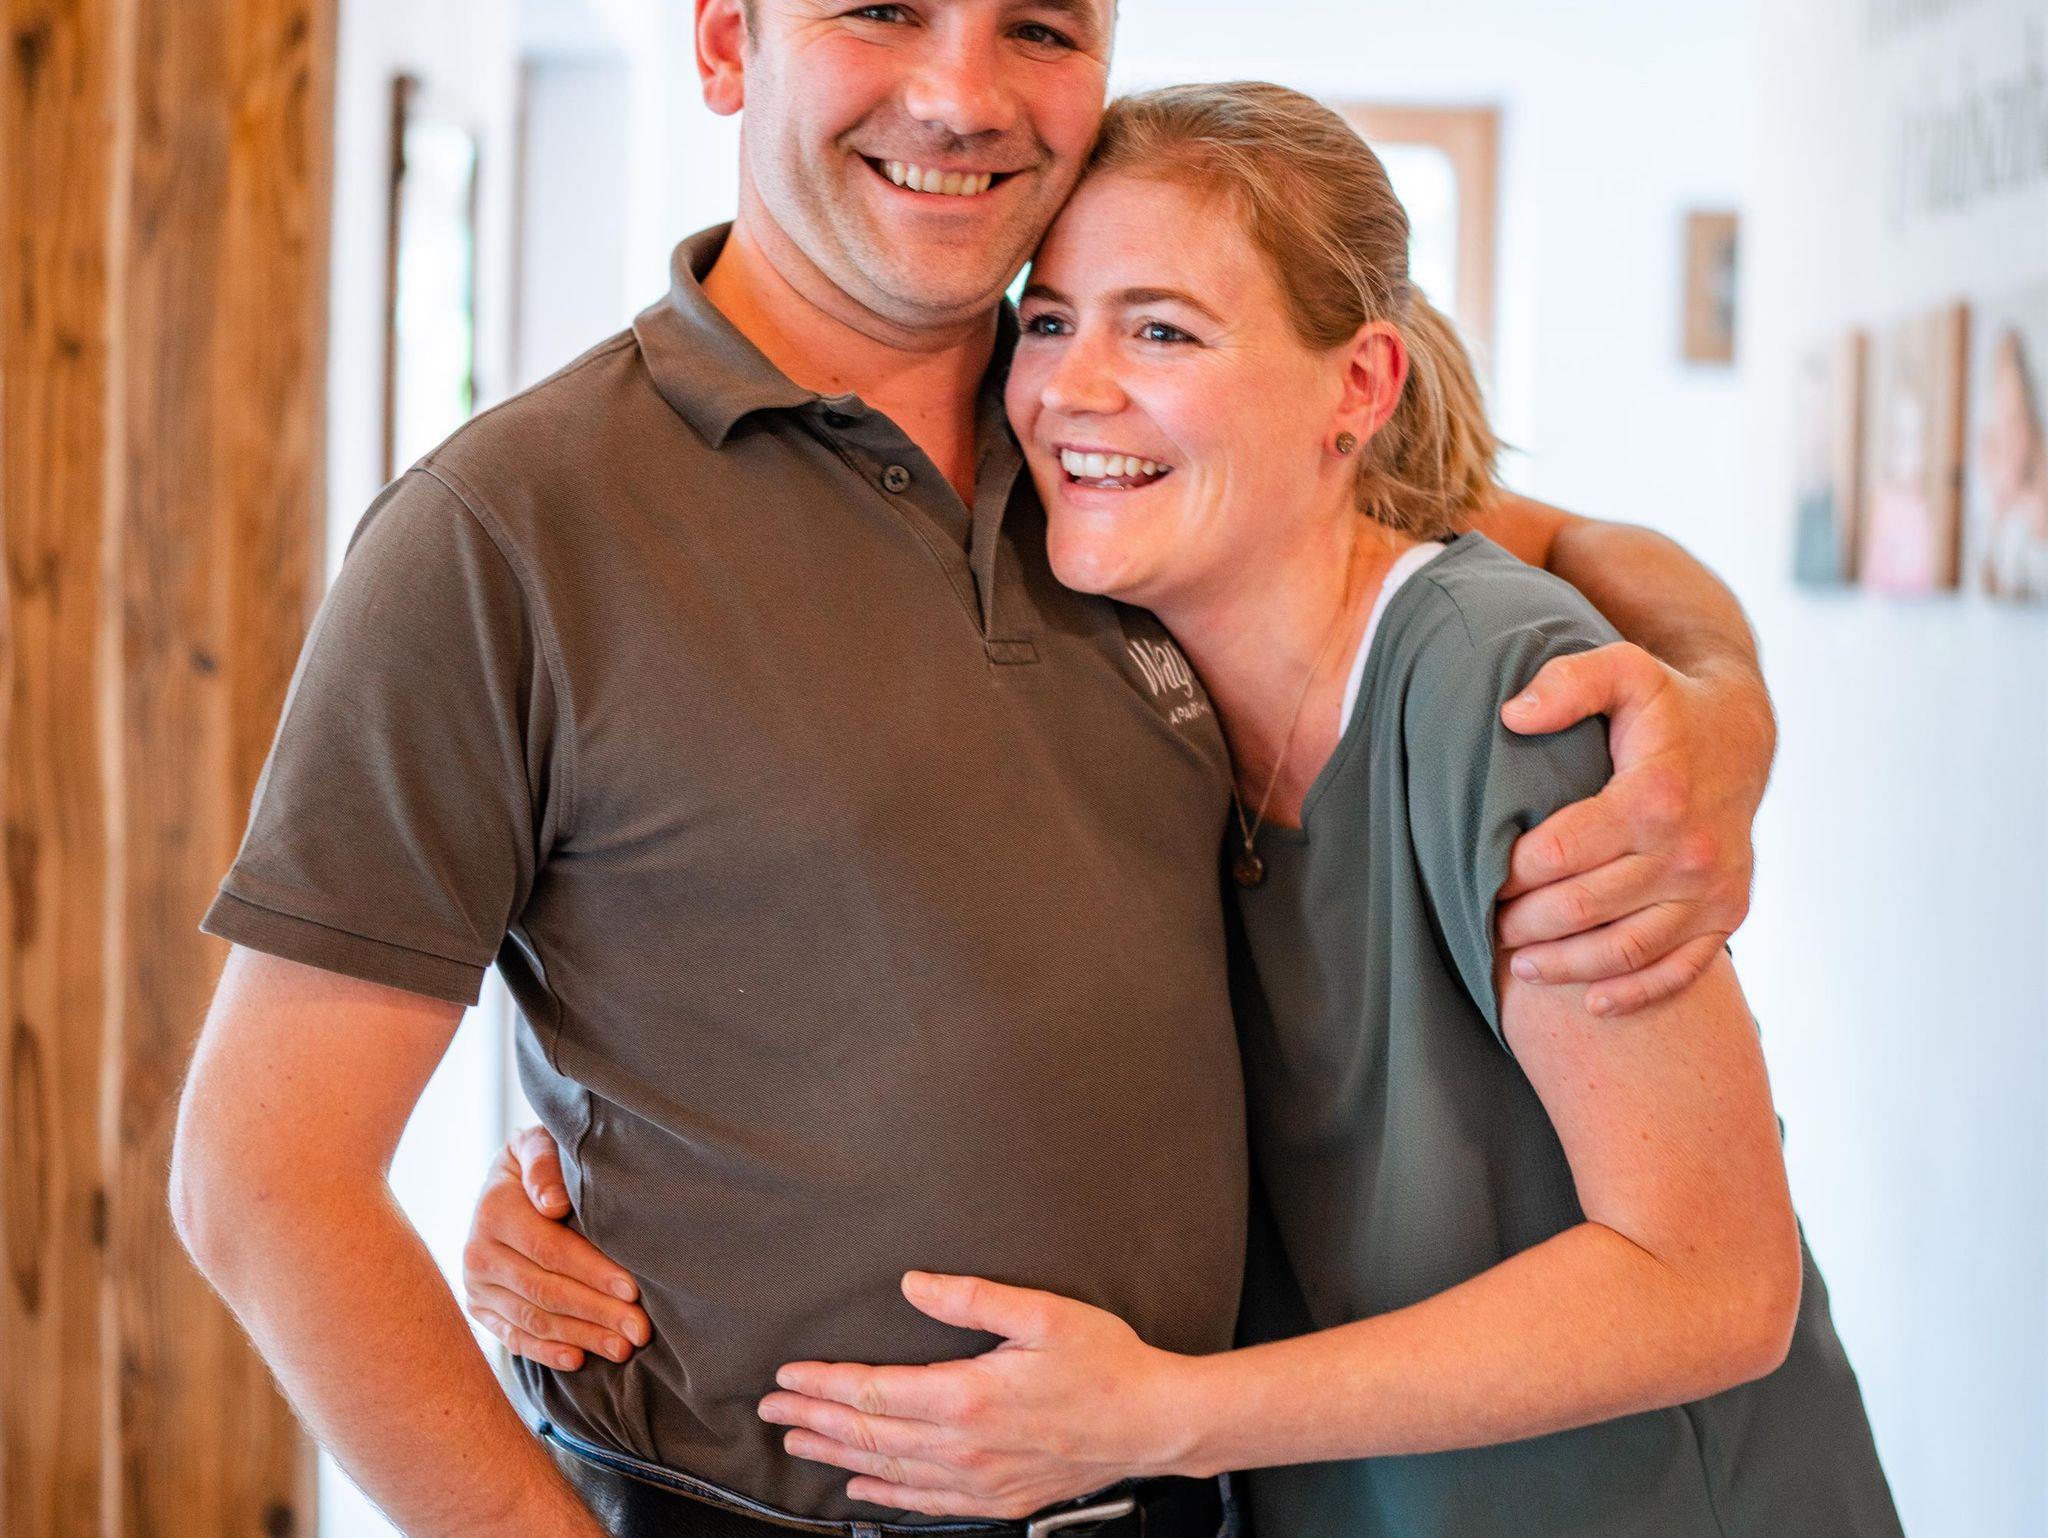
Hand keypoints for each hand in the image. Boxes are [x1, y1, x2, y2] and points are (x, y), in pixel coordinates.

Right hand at [462, 1124, 651, 1369]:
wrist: (503, 1182)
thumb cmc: (541, 1160)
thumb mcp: (540, 1145)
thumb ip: (545, 1165)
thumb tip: (553, 1202)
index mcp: (494, 1210)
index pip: (550, 1250)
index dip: (593, 1271)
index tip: (633, 1290)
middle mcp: (478, 1253)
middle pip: (545, 1291)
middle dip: (597, 1312)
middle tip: (640, 1331)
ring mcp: (476, 1285)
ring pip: (533, 1319)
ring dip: (581, 1336)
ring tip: (623, 1348)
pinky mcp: (479, 1307)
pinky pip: (513, 1337)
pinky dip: (546, 1352)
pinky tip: (579, 1360)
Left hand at [758, 1272, 1191, 1519]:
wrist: (1154, 1423)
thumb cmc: (1104, 1362)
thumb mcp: (1042, 1314)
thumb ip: (971, 1298)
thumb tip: (913, 1284)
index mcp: (968, 1397)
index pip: (874, 1393)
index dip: (826, 1384)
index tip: (788, 1375)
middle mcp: (965, 1447)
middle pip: (870, 1436)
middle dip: (815, 1419)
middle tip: (771, 1409)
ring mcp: (980, 1479)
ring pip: (889, 1473)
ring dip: (838, 1457)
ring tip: (799, 1442)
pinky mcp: (998, 1497)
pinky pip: (926, 1502)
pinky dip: (885, 1496)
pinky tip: (860, 1488)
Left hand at [1495, 643, 1772, 1015]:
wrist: (1741, 733)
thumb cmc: (1665, 705)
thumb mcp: (1621, 671)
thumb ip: (1567, 683)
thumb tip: (1513, 715)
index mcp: (1655, 796)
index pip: (1559, 853)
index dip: (1509, 872)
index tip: (1479, 874)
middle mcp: (1689, 851)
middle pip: (1585, 907)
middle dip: (1525, 923)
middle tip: (1488, 924)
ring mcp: (1713, 889)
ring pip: (1626, 949)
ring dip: (1565, 965)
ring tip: (1519, 965)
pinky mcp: (1729, 913)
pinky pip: (1680, 970)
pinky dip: (1634, 993)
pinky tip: (1592, 1003)